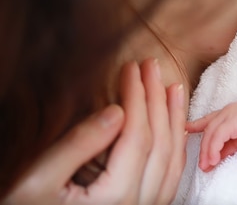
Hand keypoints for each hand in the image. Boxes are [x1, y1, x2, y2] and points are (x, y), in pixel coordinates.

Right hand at [4, 59, 186, 204]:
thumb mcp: (38, 181)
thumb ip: (78, 146)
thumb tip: (117, 110)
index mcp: (115, 198)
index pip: (137, 135)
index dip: (137, 97)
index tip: (131, 68)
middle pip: (160, 143)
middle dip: (157, 99)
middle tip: (151, 66)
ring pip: (173, 160)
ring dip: (174, 120)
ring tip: (171, 88)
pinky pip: (171, 176)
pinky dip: (176, 146)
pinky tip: (175, 125)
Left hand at [186, 101, 236, 171]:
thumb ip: (229, 146)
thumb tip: (216, 158)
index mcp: (229, 114)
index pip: (208, 120)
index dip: (196, 125)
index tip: (186, 130)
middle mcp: (226, 111)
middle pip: (207, 130)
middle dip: (202, 149)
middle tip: (202, 165)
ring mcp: (229, 114)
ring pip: (210, 133)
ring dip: (207, 151)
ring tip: (207, 165)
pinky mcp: (233, 119)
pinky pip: (218, 136)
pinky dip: (213, 149)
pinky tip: (214, 159)